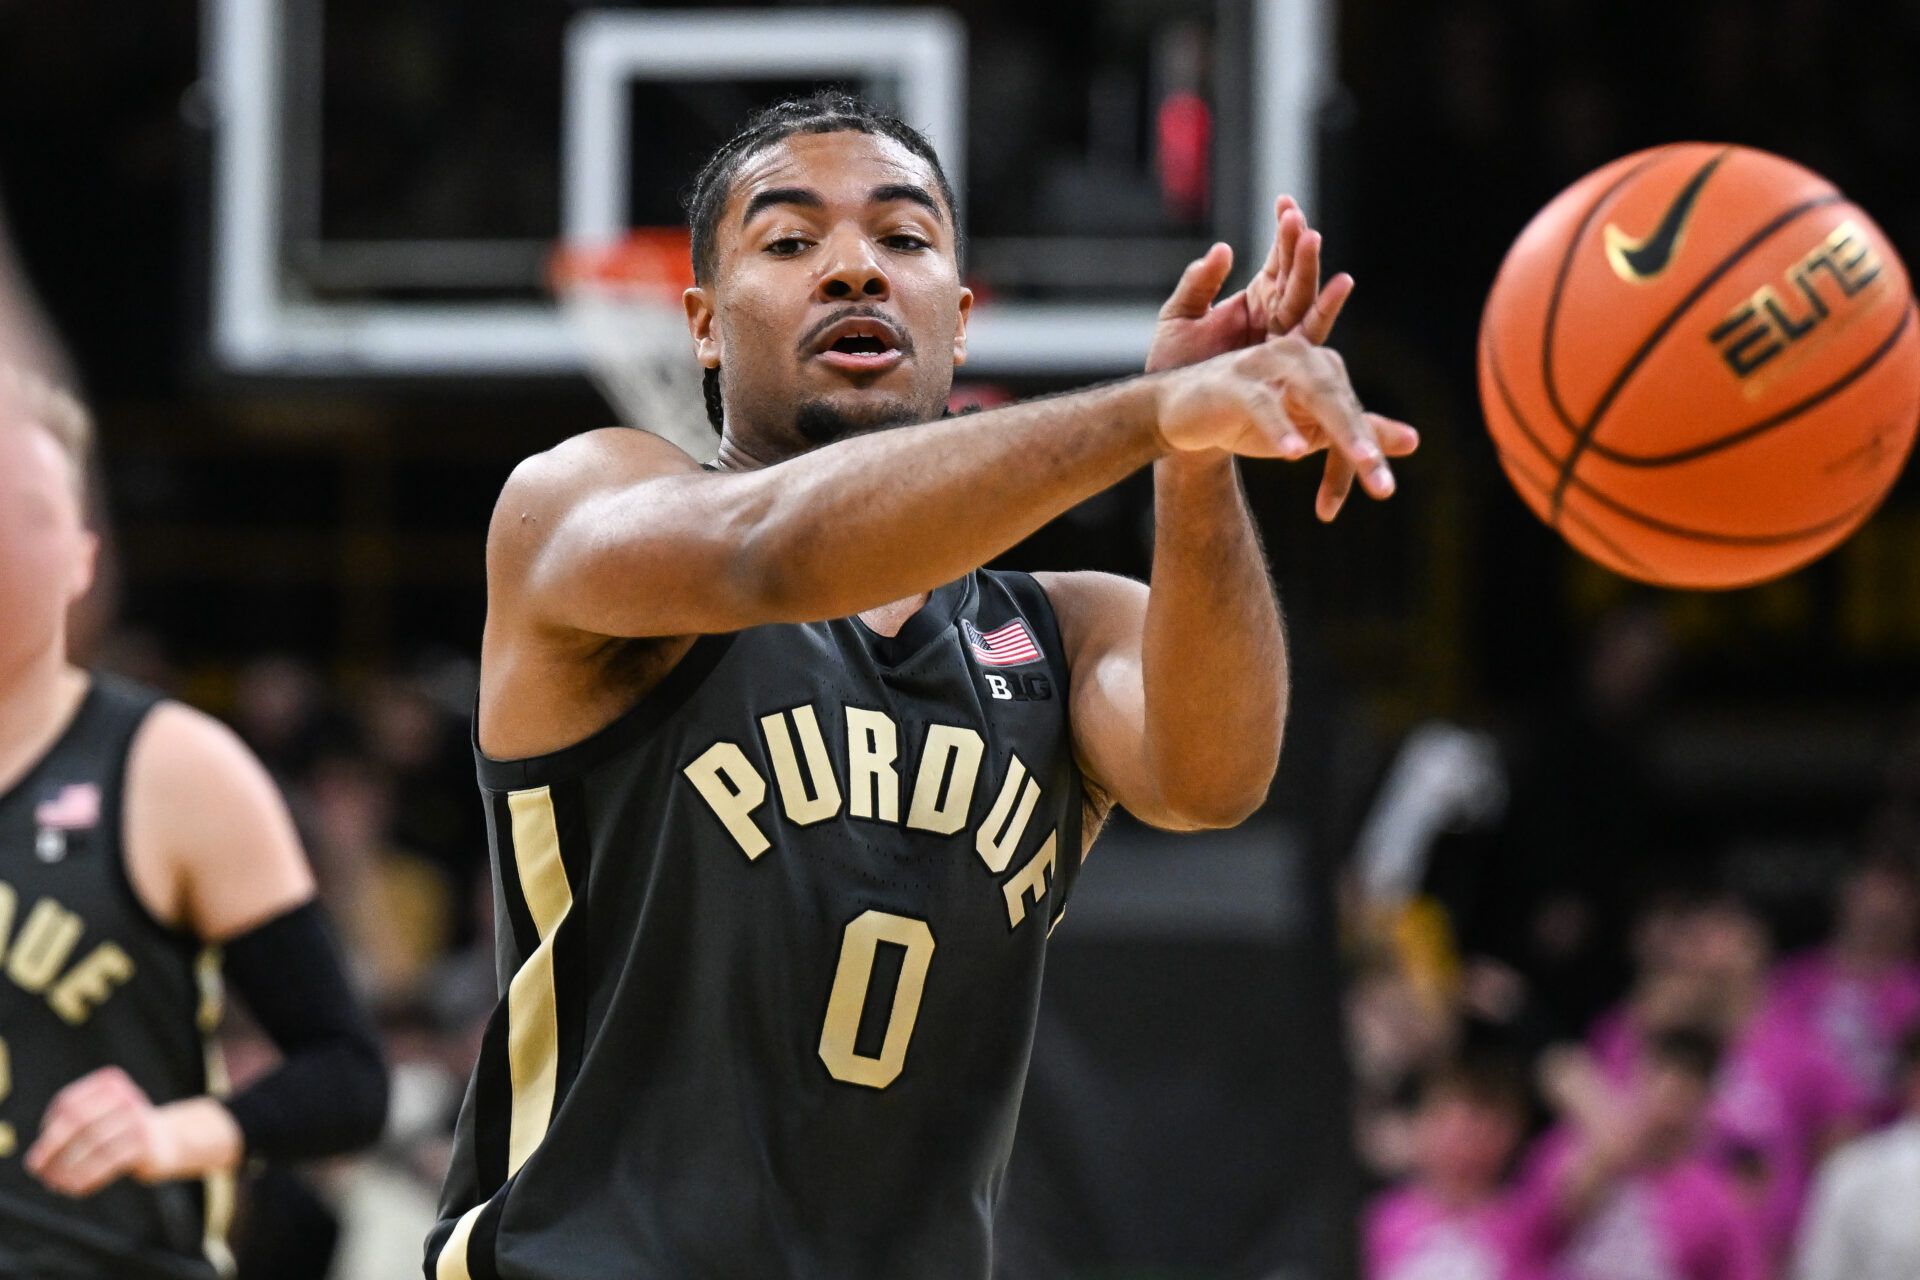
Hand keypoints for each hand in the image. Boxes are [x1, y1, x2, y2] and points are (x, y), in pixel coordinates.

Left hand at [25, 1067, 238, 1195]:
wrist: (170, 1140)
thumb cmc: (122, 1131)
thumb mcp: (100, 1119)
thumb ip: (71, 1130)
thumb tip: (38, 1159)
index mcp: (109, 1083)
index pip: (67, 1103)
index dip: (48, 1128)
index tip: (41, 1152)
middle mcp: (125, 1096)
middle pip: (77, 1121)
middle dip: (52, 1148)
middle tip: (36, 1170)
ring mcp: (137, 1118)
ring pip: (91, 1145)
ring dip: (67, 1168)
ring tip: (55, 1184)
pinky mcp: (145, 1142)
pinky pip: (107, 1162)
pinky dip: (87, 1177)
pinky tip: (76, 1188)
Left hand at [1145, 196, 1352, 373]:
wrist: (1171, 414)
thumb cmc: (1174, 367)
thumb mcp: (1176, 318)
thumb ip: (1197, 284)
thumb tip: (1223, 248)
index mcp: (1254, 301)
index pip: (1275, 261)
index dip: (1283, 233)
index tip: (1284, 202)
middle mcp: (1274, 318)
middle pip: (1295, 276)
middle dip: (1298, 246)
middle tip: (1297, 218)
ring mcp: (1282, 341)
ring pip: (1305, 299)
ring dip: (1310, 270)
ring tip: (1313, 239)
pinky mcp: (1286, 364)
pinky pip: (1310, 335)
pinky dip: (1325, 309)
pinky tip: (1339, 284)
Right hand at [1153, 335, 1414, 505]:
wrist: (1179, 412)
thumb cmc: (1246, 418)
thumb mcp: (1308, 427)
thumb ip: (1358, 429)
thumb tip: (1413, 442)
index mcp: (1320, 367)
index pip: (1351, 414)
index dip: (1363, 458)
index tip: (1375, 494)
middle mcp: (1299, 357)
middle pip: (1341, 401)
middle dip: (1366, 444)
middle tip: (1385, 485)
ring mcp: (1265, 366)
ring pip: (1314, 396)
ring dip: (1341, 430)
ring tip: (1365, 461)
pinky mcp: (1234, 383)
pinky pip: (1263, 405)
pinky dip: (1280, 427)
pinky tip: (1295, 453)